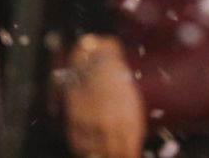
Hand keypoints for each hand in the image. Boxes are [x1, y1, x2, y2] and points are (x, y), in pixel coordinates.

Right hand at [61, 35, 145, 157]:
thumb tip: (131, 147)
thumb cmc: (118, 79)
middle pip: (113, 155)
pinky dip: (83, 152)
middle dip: (115, 157)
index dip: (129, 157)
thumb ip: (132, 126)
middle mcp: (111, 125)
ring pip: (95, 154)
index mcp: (129, 119)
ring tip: (102, 156)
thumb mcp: (133, 101)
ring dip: (99, 156)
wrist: (95, 60)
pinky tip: (87, 153)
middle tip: (115, 157)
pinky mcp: (76, 120)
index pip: (130, 151)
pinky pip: (79, 145)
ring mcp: (92, 124)